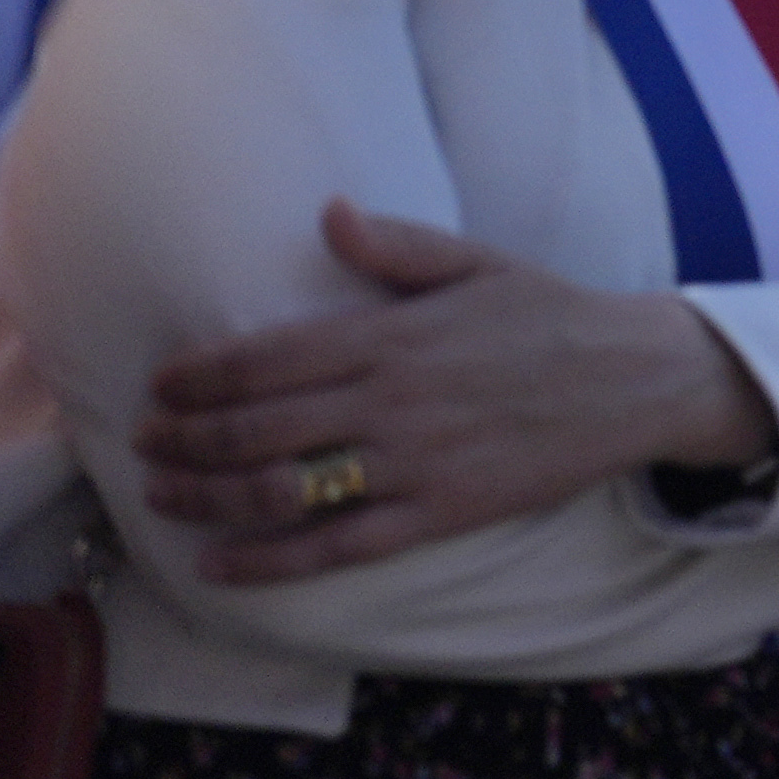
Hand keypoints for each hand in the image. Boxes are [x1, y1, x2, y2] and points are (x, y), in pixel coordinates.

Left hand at [137, 202, 775, 581]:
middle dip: (183, 440)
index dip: (199, 376)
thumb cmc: (552, 315)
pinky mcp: (437, 513)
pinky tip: (217, 565)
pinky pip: (335, 545)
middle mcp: (390, 401)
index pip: (265, 359)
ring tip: (163, 497)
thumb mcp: (479, 263)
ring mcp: (412, 463)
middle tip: (142, 445)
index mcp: (392, 335)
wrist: (636, 378)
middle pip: (255, 429)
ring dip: (207, 497)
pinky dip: (266, 561)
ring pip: (281, 489)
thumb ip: (398, 244)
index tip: (159, 386)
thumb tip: (328, 214)